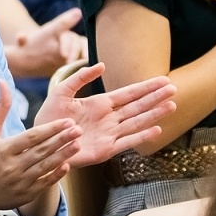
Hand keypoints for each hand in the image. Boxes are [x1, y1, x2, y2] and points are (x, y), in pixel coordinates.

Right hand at [0, 82, 81, 213]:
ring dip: (63, 155)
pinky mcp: (26, 194)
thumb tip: (3, 84)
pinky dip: (56, 175)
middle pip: (41, 151)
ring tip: (77, 144)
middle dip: (61, 140)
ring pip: (45, 166)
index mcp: (4, 150)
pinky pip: (44, 183)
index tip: (66, 121)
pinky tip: (67, 165)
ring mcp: (20, 182)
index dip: (50, 129)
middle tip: (78, 130)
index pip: (31, 137)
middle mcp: (12, 166)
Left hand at [4, 8, 85, 79]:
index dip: (69, 18)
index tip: (78, 13)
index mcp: (52, 30)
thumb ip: (22, 39)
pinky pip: (87, 53)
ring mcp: (73, 43)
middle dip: (71, 47)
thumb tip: (20, 36)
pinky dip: (88, 57)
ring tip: (81, 62)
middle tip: (67, 59)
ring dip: (83, 52)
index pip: (61, 23)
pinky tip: (89, 64)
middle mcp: (65, 34)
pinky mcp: (79, 53)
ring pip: (82, 44)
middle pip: (72, 37)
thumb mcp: (24, 44)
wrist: (36, 57)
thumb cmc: (31, 48)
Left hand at [33, 63, 176, 166]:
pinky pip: (126, 142)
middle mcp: (109, 118)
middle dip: (155, 98)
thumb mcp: (62, 91)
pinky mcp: (105, 150)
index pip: (129, 93)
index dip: (146, 87)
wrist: (42, 140)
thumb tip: (102, 65)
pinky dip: (141, 136)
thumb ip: (80, 78)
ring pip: (136, 122)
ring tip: (171, 106)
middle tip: (174, 89)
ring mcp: (109, 134)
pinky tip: (156, 129)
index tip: (164, 80)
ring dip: (153, 114)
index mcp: (101, 103)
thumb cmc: (51, 115)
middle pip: (137, 106)